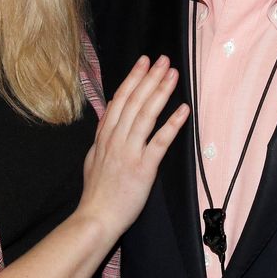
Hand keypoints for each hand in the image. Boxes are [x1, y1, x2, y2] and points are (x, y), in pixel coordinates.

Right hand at [78, 55, 187, 235]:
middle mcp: (115, 139)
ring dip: (160, 92)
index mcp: (104, 136)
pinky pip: (159, 141)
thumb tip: (110, 115)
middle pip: (134, 101)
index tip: (144, 62)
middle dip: (149, 78)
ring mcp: (128, 152)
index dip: (133, 78)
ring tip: (172, 74)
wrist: (95, 218)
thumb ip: (103, 136)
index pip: (119, 100)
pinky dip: (172, 124)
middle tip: (163, 59)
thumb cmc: (97, 193)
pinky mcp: (142, 168)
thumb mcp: (93, 158)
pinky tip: (183, 109)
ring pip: (145, 115)